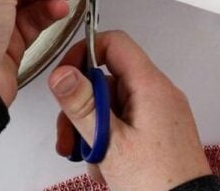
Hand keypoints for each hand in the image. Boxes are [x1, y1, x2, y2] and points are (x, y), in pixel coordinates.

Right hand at [49, 30, 211, 190]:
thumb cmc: (156, 183)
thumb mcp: (109, 143)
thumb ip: (82, 104)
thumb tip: (60, 73)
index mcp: (151, 87)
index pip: (114, 43)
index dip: (85, 52)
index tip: (66, 77)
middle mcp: (158, 95)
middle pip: (106, 80)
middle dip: (81, 106)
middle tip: (68, 134)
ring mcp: (159, 114)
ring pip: (111, 104)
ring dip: (90, 128)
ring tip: (82, 155)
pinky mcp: (158, 133)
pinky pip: (123, 122)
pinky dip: (107, 138)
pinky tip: (101, 163)